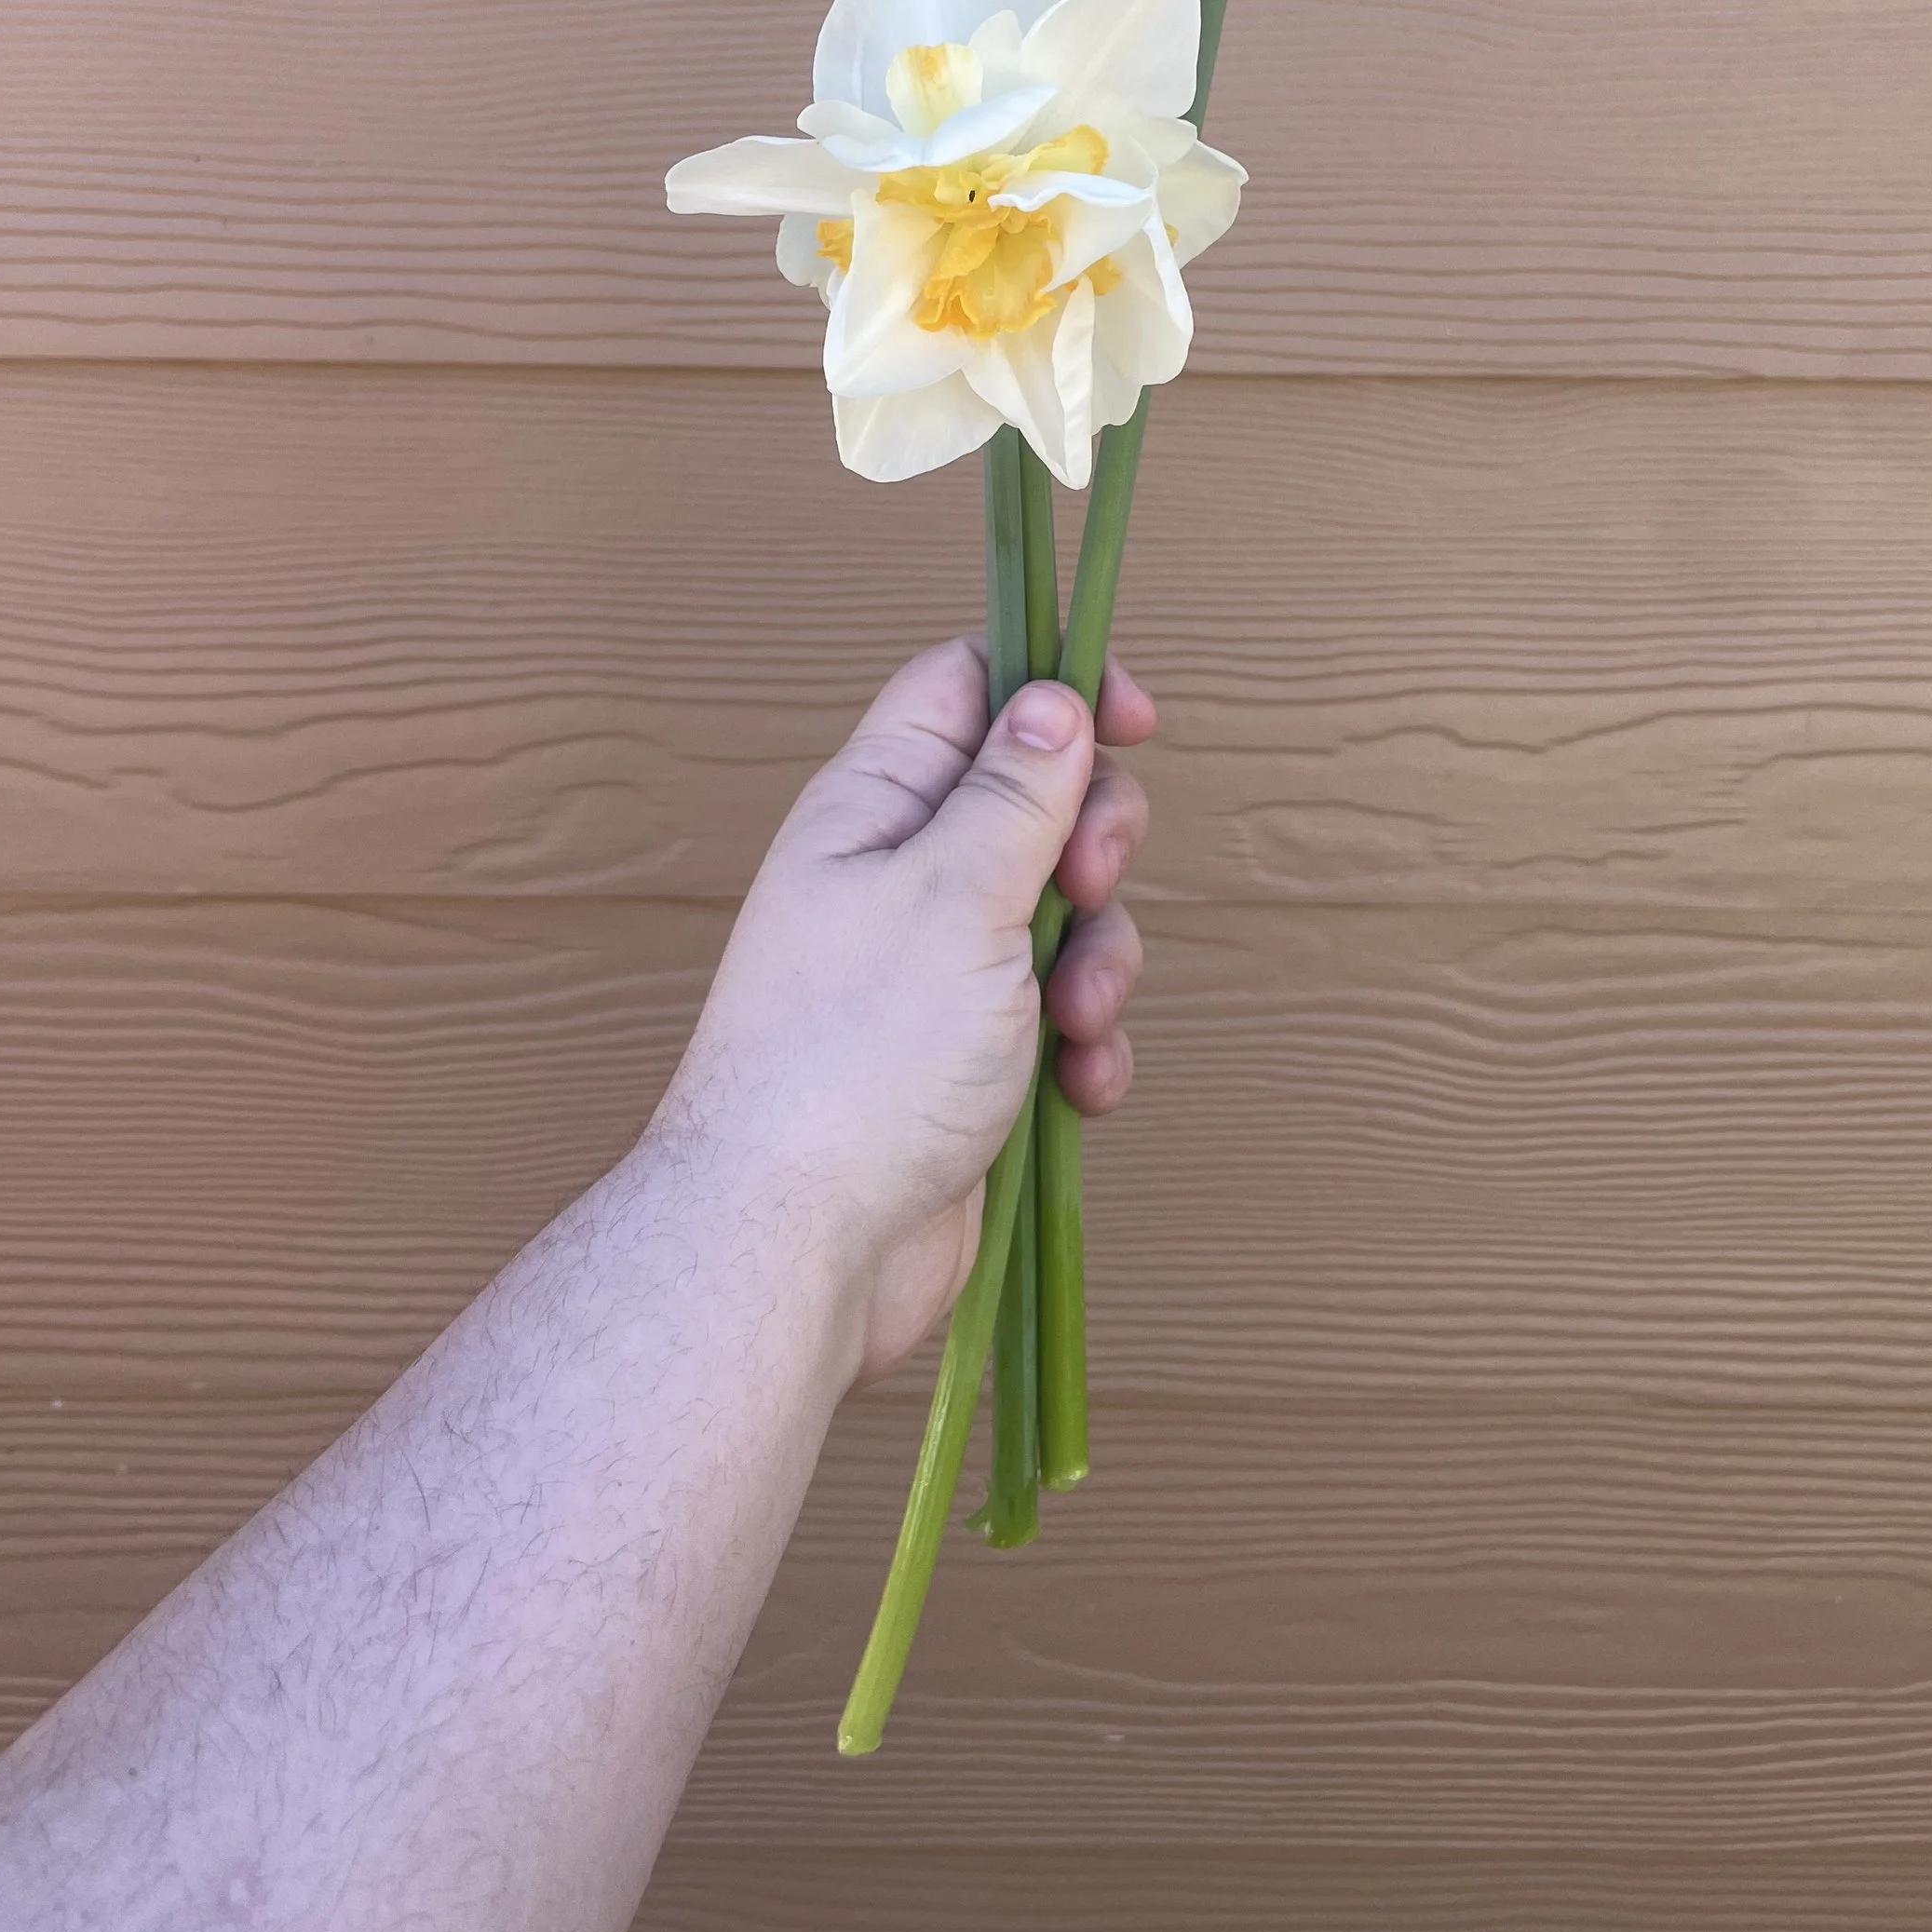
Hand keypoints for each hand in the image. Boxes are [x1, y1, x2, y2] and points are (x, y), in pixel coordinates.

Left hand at [658, 637, 1155, 1384]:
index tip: (1132, 720)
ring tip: (1069, 1022)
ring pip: (1064, 917)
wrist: (798, 1246)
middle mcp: (901, 876)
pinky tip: (1075, 1091)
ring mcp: (935, 970)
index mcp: (875, 806)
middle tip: (1082, 891)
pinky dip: (1084, 1047)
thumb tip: (1053, 696)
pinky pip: (1059, 1018)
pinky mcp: (968, 1058)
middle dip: (1094, 843)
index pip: (967, 686)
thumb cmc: (855, 1059)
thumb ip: (1015, 792)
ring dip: (1100, 963)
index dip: (1054, 685)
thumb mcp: (955, 895)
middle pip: (1038, 799)